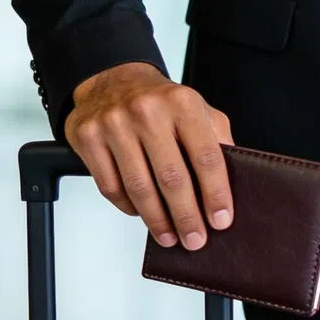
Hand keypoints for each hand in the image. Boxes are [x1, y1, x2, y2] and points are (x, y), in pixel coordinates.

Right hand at [65, 63, 232, 249]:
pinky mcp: (88, 138)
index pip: (205, 156)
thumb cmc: (160, 102)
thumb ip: (217, 140)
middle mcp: (147, 110)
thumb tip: (231, 185)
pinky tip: (142, 214)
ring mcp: (114, 124)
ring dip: (157, 220)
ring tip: (170, 237)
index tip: (221, 220)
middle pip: (172, 177)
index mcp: (182, 103)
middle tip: (196, 240)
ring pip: (139, 187)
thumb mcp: (197, 109)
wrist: (113, 80)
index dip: (215, 193)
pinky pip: (110, 187)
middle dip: (187, 216)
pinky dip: (128, 207)